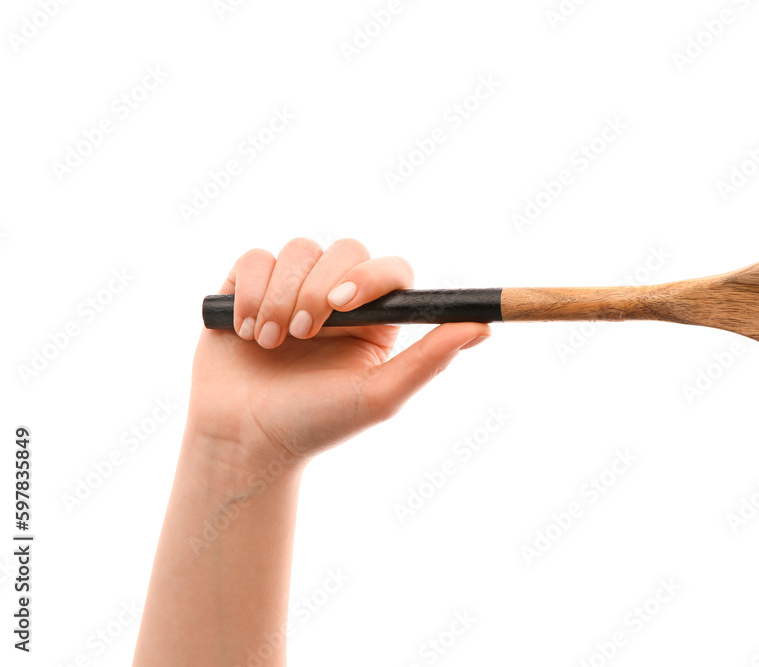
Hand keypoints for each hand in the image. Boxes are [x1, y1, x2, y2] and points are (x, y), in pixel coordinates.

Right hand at [185, 237, 489, 468]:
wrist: (243, 441)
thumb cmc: (315, 425)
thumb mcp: (378, 397)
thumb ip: (430, 360)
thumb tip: (483, 327)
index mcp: (375, 320)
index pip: (390, 270)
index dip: (369, 276)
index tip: (344, 303)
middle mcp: (337, 298)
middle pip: (343, 249)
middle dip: (317, 287)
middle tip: (302, 334)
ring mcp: (292, 289)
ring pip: (297, 250)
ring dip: (280, 296)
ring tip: (268, 343)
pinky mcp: (248, 288)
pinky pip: (254, 259)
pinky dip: (249, 292)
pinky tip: (244, 331)